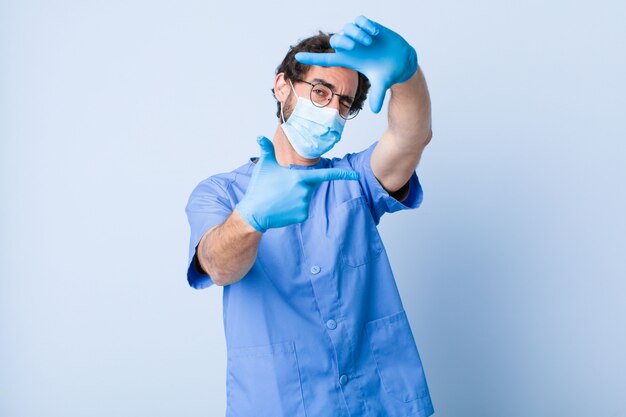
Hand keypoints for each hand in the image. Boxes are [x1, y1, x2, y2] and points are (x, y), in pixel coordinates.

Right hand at [235, 136, 359, 231]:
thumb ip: (266, 150)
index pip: (326, 174)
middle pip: (309, 185)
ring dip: (295, 197)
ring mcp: (304, 204)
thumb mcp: (264, 166)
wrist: (254, 213)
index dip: (342, 174)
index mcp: (300, 177)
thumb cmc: (259, 187)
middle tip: (281, 189)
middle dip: (298, 185)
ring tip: (280, 198)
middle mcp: (305, 191)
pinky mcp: (302, 216)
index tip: (357, 175)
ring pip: (305, 198)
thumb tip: (259, 136)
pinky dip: (294, 209)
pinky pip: (302, 209)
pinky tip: (282, 208)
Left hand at [295, 15, 416, 113]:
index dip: (312, 59)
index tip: (297, 57)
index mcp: (349, 61)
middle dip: (344, 41)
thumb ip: (378, 95)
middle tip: (357, 46)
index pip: (326, 60)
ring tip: (370, 40)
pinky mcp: (368, 27)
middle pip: (335, 41)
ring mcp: (359, 37)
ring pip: (347, 28)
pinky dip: (366, 24)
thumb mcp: (382, 83)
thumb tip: (376, 110)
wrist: (401, 60)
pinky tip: (376, 33)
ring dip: (357, 33)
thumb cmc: (388, 72)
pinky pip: (360, 20)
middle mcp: (351, 48)